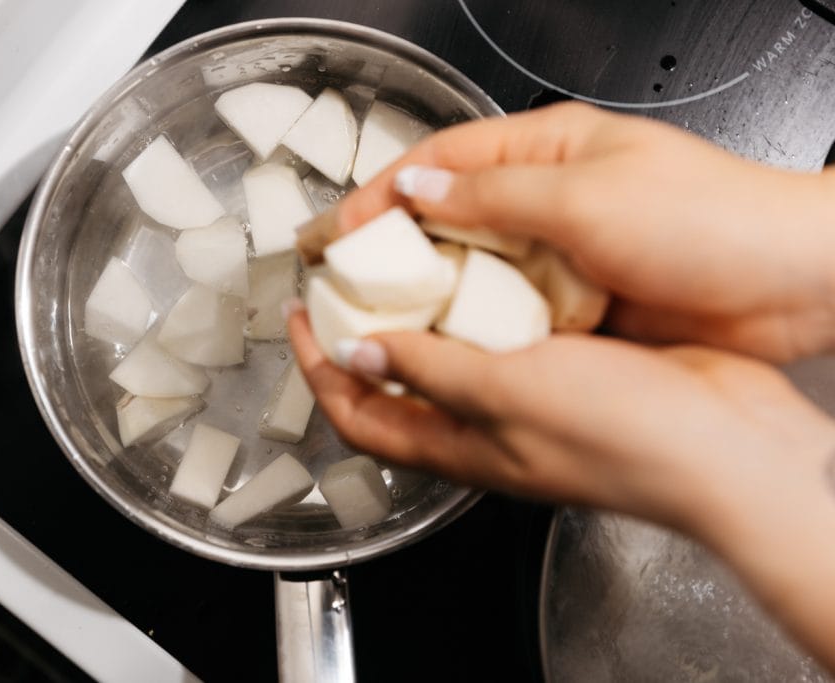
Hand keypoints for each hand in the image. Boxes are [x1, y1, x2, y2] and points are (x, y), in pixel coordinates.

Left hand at [288, 307, 834, 533]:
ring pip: (452, 356)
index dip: (319, 370)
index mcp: (460, 446)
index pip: (360, 416)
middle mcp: (485, 429)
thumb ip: (430, 372)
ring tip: (406, 262)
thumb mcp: (506, 395)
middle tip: (348, 280)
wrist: (726, 442)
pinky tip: (487, 266)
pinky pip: (506, 336)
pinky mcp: (568, 371)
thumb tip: (360, 353)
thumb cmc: (619, 434)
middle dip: (363, 335)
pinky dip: (484, 304)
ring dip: (422, 314)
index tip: (299, 316)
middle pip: (398, 386)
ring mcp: (528, 400)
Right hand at [327, 101, 834, 361]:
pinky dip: (474, 328)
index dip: (380, 195)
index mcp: (545, 151)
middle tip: (341, 284)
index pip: (439, 162)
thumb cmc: (708, 221)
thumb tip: (418, 189)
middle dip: (392, 248)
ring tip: (378, 323)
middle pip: (446, 217)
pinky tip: (442, 349)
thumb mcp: (587, 198)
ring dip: (429, 294)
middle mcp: (545, 198)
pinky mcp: (575, 301)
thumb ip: (495, 196)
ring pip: (472, 270)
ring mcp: (558, 253)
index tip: (336, 234)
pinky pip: (507, 312)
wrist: (789, 287)